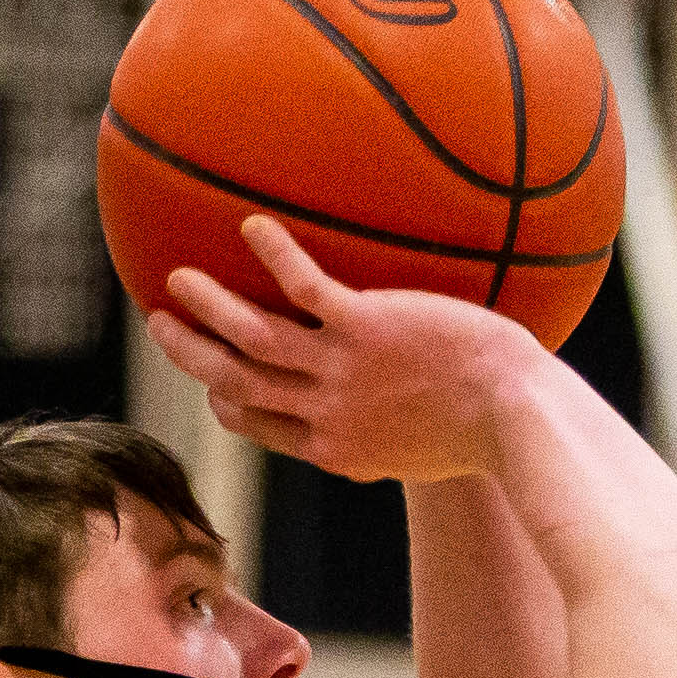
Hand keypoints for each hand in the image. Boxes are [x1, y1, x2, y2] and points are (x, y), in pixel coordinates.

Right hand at [144, 216, 542, 485]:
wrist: (518, 419)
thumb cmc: (491, 432)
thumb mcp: (424, 451)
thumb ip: (391, 436)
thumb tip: (395, 428)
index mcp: (336, 447)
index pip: (259, 425)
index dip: (225, 402)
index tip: (210, 383)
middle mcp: (326, 414)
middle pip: (236, 382)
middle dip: (191, 355)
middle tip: (158, 323)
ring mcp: (342, 372)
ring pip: (252, 337)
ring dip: (209, 307)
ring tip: (179, 278)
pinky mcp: (366, 329)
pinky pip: (303, 287)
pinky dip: (273, 257)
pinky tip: (253, 226)